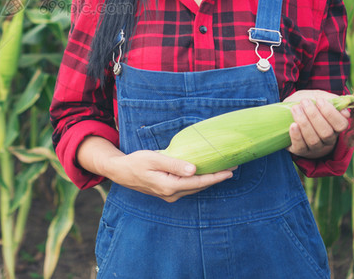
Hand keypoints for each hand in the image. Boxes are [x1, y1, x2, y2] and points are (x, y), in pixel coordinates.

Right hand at [104, 150, 234, 201]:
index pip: (199, 182)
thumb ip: (174, 164)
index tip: (230, 170)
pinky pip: (188, 187)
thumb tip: (194, 169)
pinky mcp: (168, 192)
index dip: (216, 177)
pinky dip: (199, 181)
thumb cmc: (136, 162)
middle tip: (232, 167)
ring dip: (209, 180)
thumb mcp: (154, 159)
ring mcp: (170, 195)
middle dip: (216, 178)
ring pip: (195, 188)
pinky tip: (204, 174)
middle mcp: (172, 194)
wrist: (121, 172)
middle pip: (200, 186)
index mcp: (170, 186)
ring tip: (222, 170)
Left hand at [284, 90, 350, 158]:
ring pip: (313, 140)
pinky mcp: (301, 151)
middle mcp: (328, 140)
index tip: (319, 100)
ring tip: (295, 109)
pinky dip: (297, 136)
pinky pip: (301, 147)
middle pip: (326, 133)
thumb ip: (331, 101)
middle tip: (304, 102)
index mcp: (336, 127)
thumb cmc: (308, 107)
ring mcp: (315, 147)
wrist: (289, 117)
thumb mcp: (319, 99)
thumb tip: (345, 111)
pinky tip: (293, 125)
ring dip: (304, 123)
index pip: (341, 124)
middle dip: (314, 116)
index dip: (331, 113)